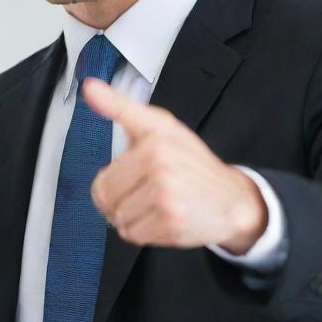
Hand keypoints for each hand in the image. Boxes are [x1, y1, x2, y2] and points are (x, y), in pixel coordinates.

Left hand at [82, 78, 267, 251]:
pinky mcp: (172, 220)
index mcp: (154, 135)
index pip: (109, 152)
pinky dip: (144, 232)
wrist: (232, 199)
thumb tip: (90, 87)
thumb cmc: (190, 163)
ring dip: (132, 217)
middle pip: (104, 194)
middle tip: (143, 192)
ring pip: (118, 217)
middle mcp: (160, 161)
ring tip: (157, 204)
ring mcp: (166, 192)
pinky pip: (133, 235)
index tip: (91, 97)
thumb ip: (122, 108)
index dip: (102, 153)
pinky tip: (164, 218)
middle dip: (117, 199)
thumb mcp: (160, 128)